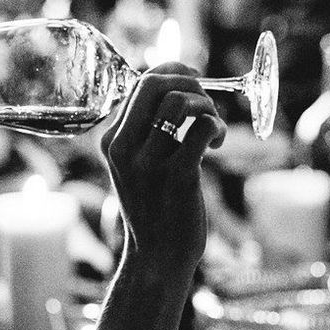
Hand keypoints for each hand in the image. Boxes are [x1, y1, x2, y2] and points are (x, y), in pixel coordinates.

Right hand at [100, 62, 226, 280]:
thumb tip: (176, 91)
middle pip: (155, 85)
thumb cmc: (154, 209)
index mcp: (111, 142)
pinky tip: (217, 142)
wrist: (157, 258)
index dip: (172, 71)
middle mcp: (124, 150)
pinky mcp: (178, 177)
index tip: (192, 77)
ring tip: (212, 128)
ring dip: (206, 106)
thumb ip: (147, 134)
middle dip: (189, 83)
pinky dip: (216, 127)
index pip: (139, 85)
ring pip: (180, 103)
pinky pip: (202, 129)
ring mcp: (149, 164)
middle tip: (205, 103)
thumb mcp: (136, 168)